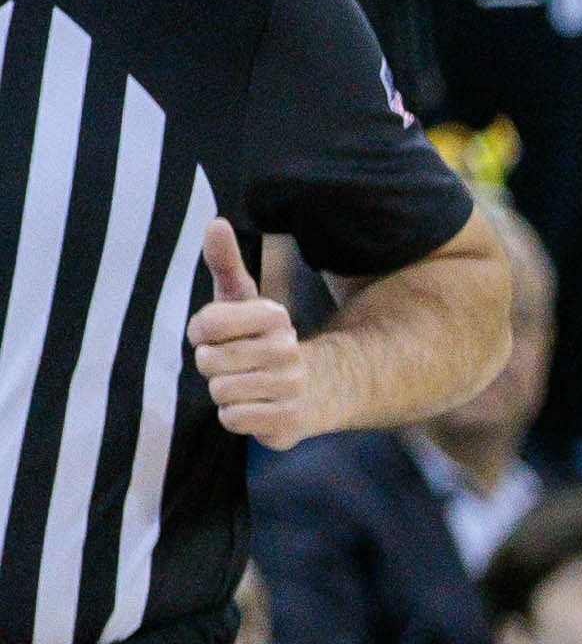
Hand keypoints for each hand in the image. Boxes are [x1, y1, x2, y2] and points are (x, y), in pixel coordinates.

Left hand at [185, 224, 316, 446]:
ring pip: (220, 392)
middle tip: (235, 365)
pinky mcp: (291, 422)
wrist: (319, 389)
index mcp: (274, 315)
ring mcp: (292, 386)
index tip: (218, 335)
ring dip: (225, 393)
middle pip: (209, 361)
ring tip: (247, 387)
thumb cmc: (263, 342)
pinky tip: (255, 408)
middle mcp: (287, 348)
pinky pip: (234, 419)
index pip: (205, 325)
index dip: (201, 334)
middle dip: (213, 366)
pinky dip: (237, 417)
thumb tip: (216, 222)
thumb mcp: (245, 301)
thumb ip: (226, 263)